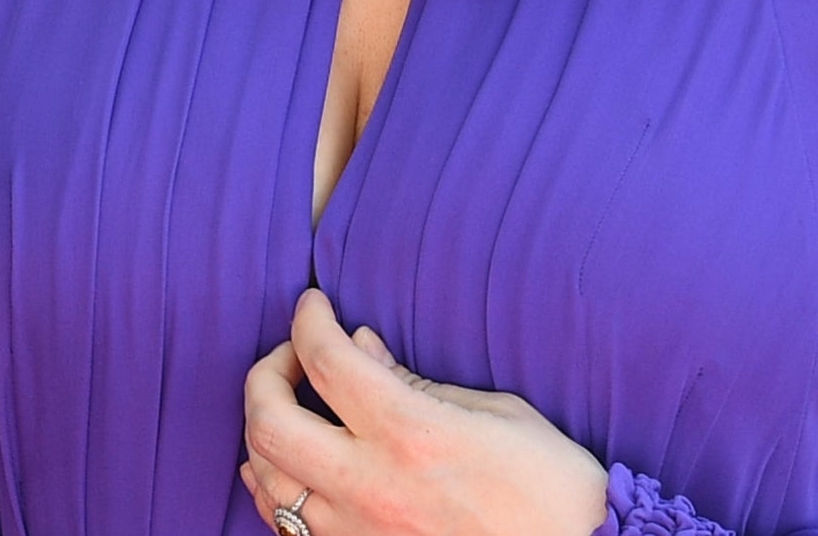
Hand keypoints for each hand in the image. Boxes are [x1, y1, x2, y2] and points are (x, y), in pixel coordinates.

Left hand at [240, 289, 610, 535]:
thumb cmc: (554, 492)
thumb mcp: (500, 416)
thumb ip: (417, 381)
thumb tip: (361, 345)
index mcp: (412, 434)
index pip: (327, 360)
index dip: (308, 319)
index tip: (313, 304)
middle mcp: (373, 486)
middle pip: (269, 421)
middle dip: (264, 374)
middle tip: (292, 357)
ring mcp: (360, 535)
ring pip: (266, 479)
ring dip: (263, 431)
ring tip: (288, 407)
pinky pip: (287, 530)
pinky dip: (273, 489)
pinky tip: (288, 467)